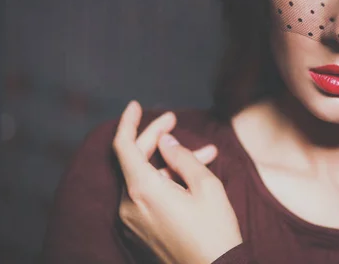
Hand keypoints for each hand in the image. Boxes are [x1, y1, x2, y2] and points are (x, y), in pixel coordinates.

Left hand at [113, 101, 243, 263]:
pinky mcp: (139, 231)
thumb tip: (167, 141)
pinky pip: (147, 195)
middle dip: (155, 137)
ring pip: (145, 177)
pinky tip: (191, 177)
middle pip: (135, 159)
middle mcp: (129, 205)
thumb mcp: (207, 187)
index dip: (128, 122)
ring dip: (170, 162)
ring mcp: (132, 220)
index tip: (136, 105)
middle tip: (175, 121)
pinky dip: (165, 181)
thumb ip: (183, 158)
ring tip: (206, 155)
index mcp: (143, 190)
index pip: (123, 146)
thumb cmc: (215, 232)